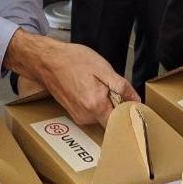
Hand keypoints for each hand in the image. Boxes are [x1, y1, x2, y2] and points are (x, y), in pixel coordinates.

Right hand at [3, 29, 136, 125]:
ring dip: (105, 104)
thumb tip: (135, 99)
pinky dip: (95, 103)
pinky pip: (91, 113)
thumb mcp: (102, 68)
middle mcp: (86, 116)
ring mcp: (78, 116)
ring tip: (98, 85)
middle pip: (111, 119)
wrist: (47, 60)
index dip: (128, 114)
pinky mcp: (73, 113)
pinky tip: (90, 88)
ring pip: (101, 116)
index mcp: (95, 105)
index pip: (119, 123)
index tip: (133, 104)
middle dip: (117, 106)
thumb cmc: (73, 60)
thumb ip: (121, 86)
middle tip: (114, 88)